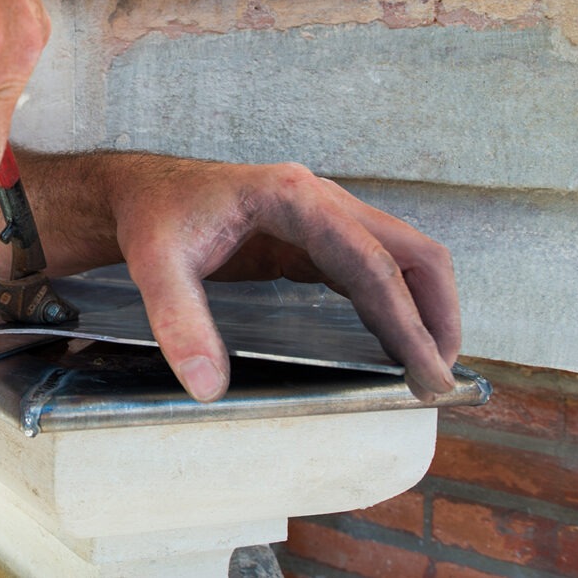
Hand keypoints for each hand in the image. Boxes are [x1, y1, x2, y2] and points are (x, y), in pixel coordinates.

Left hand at [110, 158, 460, 401]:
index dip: (406, 320)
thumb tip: (207, 385)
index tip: (426, 371)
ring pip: (399, 256)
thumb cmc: (151, 218)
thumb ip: (179, 322)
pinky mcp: (310, 235)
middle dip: (436, 313)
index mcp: (293, 199)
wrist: (139, 192)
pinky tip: (389, 341)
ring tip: (425, 368)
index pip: (372, 262)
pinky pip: (368, 266)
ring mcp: (320, 215)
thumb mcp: (156, 268)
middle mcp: (319, 200)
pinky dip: (390, 303)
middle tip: (437, 377)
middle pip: (410, 251)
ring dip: (421, 308)